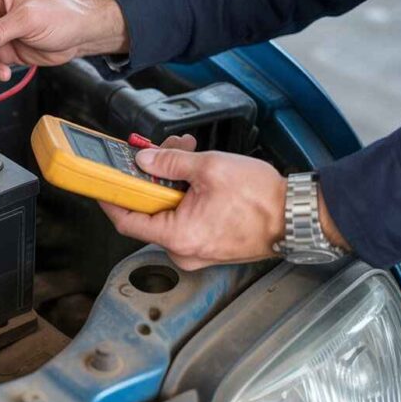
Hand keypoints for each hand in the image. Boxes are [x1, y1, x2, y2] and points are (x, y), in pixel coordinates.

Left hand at [99, 135, 285, 270]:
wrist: (299, 216)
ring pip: (170, 212)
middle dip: (153, 175)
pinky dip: (188, 196)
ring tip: (188, 153)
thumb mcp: (208, 167)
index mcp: (177, 236)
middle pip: (150, 211)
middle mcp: (184, 251)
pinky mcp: (210, 246)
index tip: (101, 184)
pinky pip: (187, 220)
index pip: (127, 221)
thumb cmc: (261, 198)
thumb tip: (144, 159)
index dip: (111, 199)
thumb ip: (169, 161)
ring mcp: (198, 252)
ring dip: (174, 180)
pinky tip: (198, 173)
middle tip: (162, 150)